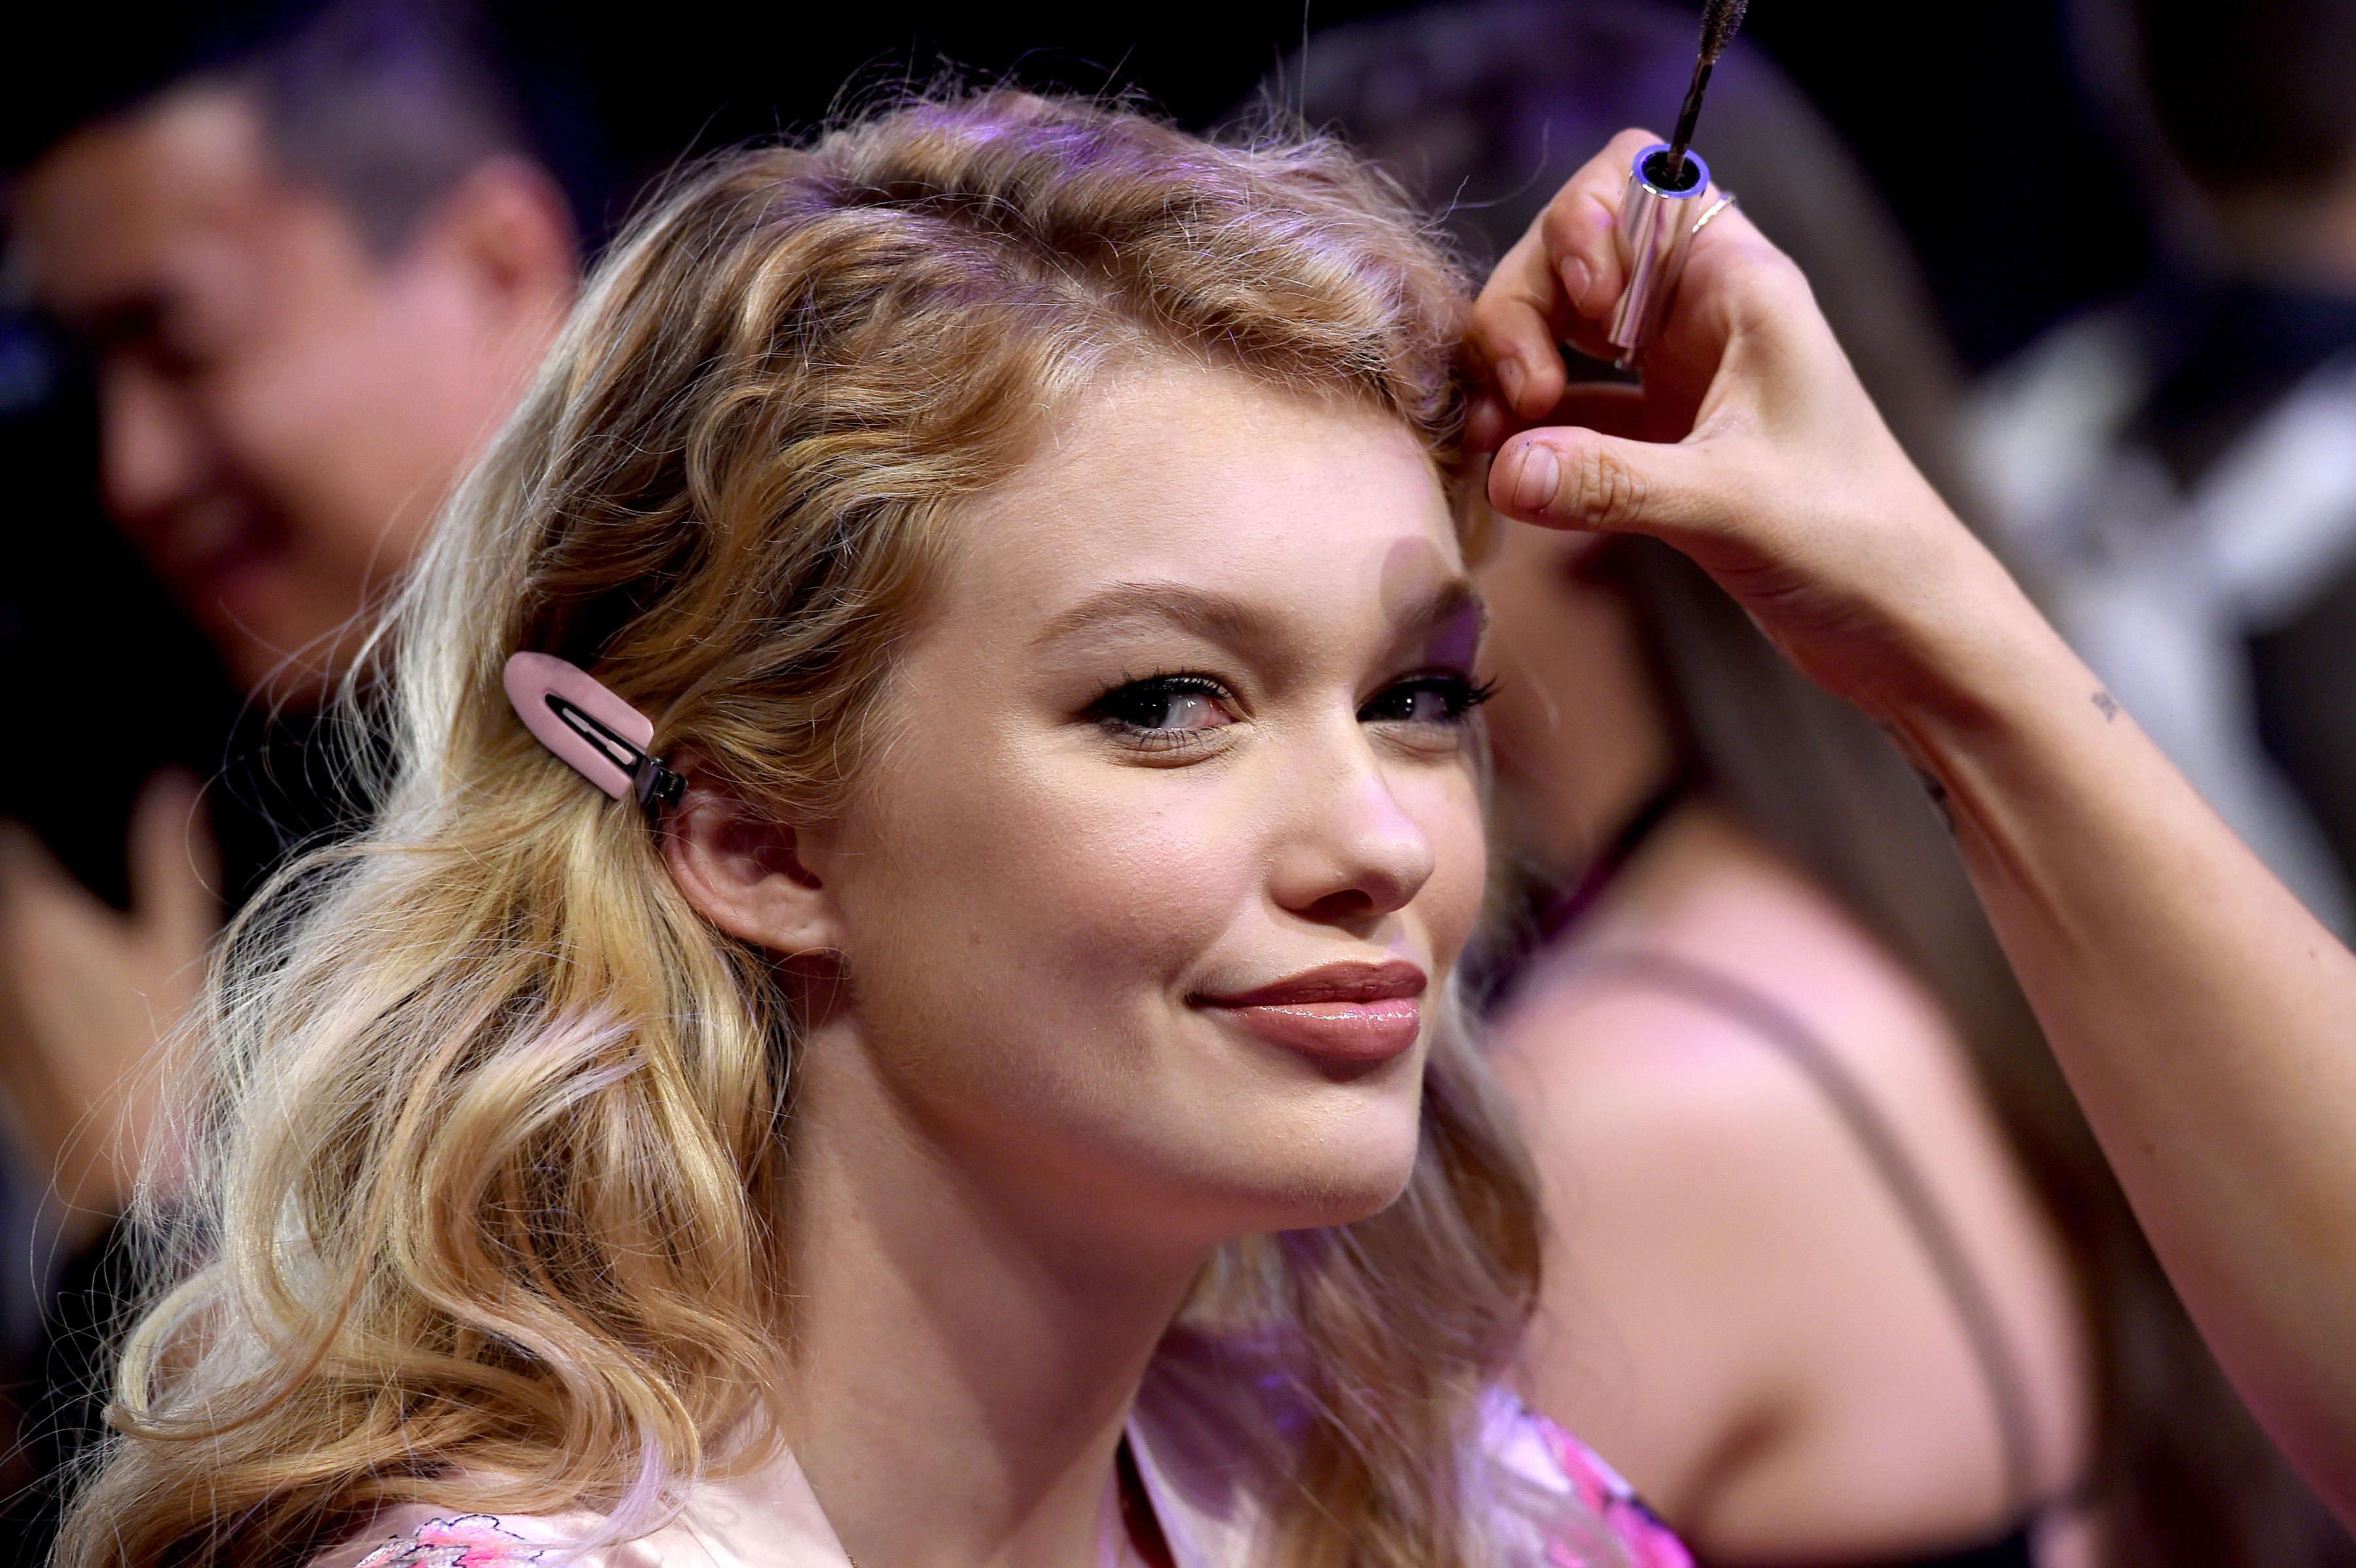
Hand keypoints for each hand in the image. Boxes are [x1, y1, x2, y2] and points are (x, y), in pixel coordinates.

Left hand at [0, 771, 218, 1243]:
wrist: (133, 1170)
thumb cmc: (165, 1059)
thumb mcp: (184, 950)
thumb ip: (169, 864)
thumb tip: (168, 791)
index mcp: (39, 921)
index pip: (8, 838)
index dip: (28, 821)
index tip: (45, 816)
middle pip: (0, 888)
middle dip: (25, 872)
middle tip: (68, 878)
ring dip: (23, 923)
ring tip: (71, 935)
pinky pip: (1, 987)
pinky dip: (20, 971)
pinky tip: (62, 988)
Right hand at [1466, 128, 2040, 725]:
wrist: (1902, 622)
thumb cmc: (1852, 542)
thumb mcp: (1730, 505)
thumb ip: (1611, 484)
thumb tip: (1502, 470)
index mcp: (1739, 285)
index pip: (1637, 176)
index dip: (1582, 226)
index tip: (1585, 317)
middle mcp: (1702, 313)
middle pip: (1572, 253)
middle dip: (1523, 312)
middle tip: (1521, 403)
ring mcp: (1678, 373)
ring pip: (1561, 327)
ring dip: (1511, 370)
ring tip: (1495, 444)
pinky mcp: (1661, 436)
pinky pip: (1570, 402)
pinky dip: (1531, 428)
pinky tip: (1510, 472)